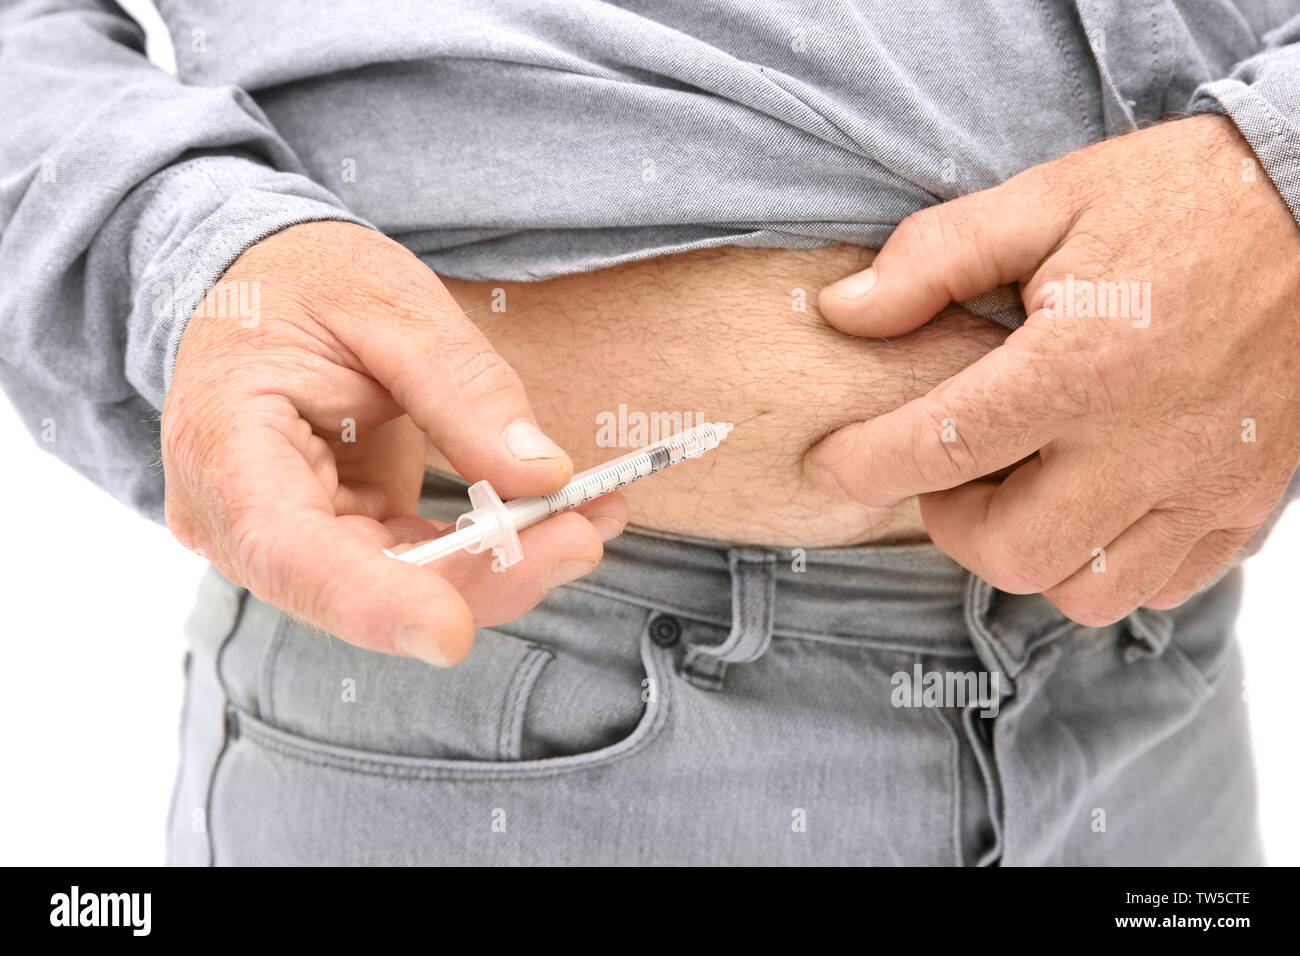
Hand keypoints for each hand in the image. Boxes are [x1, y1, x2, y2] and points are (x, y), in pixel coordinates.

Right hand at [162, 221, 624, 664]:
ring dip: (499, 567)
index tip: (450, 631)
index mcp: (223, 443)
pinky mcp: (336, 537)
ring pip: (398, 587)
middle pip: (358, 584)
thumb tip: (544, 476)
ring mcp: (286, 536)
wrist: (263, 284)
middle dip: (479, 578)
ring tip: (587, 522)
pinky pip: (414, 563)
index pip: (286, 550)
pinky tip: (554, 520)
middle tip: (579, 540)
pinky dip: (487, 550)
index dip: (371, 601)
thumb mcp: (389, 304)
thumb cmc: (306, 281)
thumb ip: (463, 388)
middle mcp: (239, 514)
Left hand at [808, 115, 1299, 625]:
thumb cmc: (1186, 200)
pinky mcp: (1245, 505)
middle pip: (1010, 551)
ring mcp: (1204, 486)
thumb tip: (843, 312)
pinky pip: (1160, 586)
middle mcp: (1145, 444)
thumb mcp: (1049, 200)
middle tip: (947, 468)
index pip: (942, 448)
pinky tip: (1093, 501)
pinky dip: (1107, 562)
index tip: (832, 462)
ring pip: (1083, 589)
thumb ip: (936, 259)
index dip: (865, 465)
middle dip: (951, 522)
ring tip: (1022, 486)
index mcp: (1083, 364)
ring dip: (1028, 552)